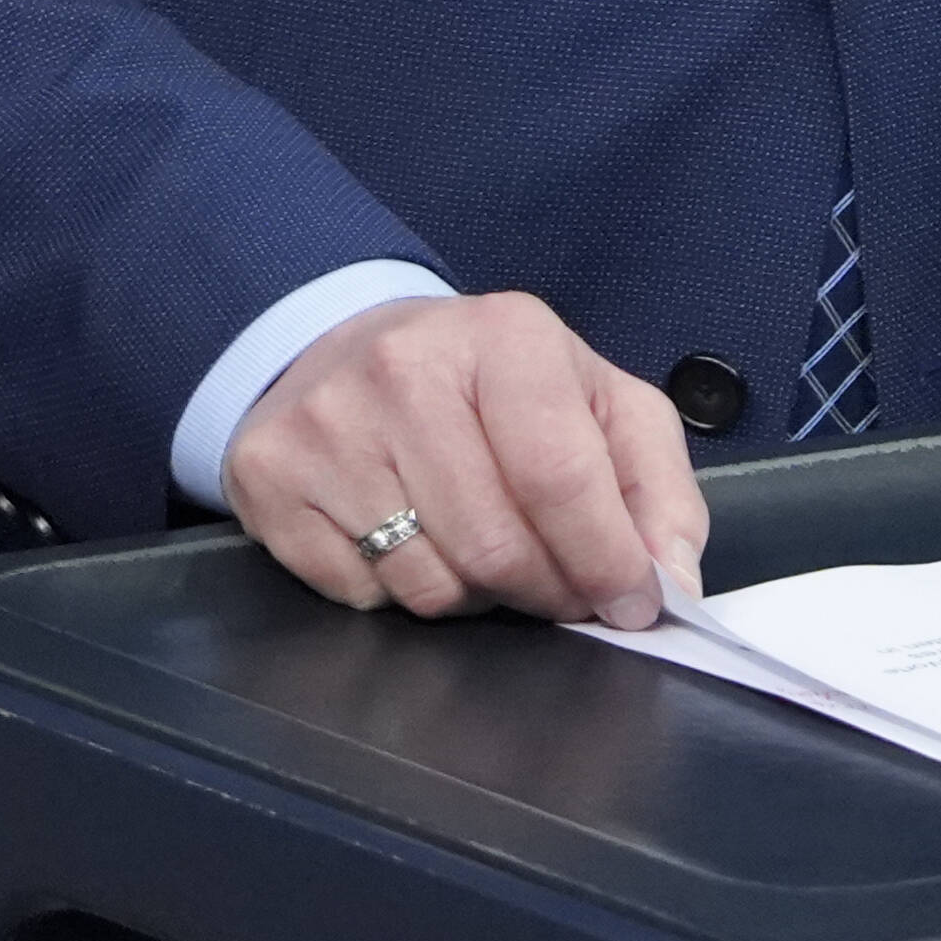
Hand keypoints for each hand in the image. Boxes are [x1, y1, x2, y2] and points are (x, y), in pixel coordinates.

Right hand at [220, 289, 710, 624]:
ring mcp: (329, 423)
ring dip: (473, 595)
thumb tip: (669, 580)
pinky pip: (360, 595)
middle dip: (545, 589)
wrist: (353, 348)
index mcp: (506, 335)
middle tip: (556, 586)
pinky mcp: (271, 475)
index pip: (562, 478)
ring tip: (477, 543)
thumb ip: (655, 485)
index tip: (630, 604)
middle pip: (496, 545)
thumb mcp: (597, 403)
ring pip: (430, 584)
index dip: (605, 560)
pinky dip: (399, 591)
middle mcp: (406, 368)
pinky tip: (408, 538)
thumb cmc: (493, 387)